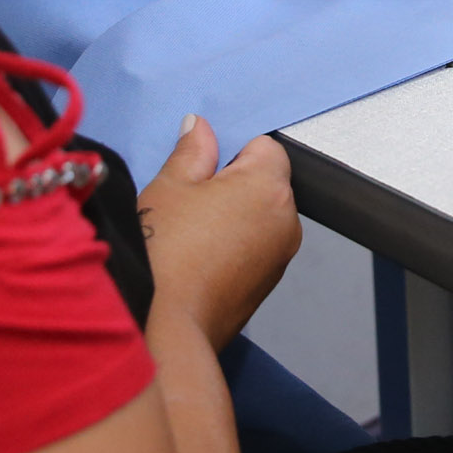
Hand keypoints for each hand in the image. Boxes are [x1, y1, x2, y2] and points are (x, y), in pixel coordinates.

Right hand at [138, 117, 301, 348]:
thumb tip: (200, 127)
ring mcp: (280, 256)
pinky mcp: (267, 283)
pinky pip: (255, 247)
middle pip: (265, 183)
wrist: (165, 324)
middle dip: (232, 184)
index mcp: (268, 187)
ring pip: (260, 216)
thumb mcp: (170, 186)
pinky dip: (234, 245)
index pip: (266, 146)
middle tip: (190, 201)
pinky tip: (199, 257)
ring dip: (233, 216)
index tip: (202, 168)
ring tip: (191, 233)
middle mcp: (287, 221)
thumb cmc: (165, 253)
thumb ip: (192, 150)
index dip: (232, 150)